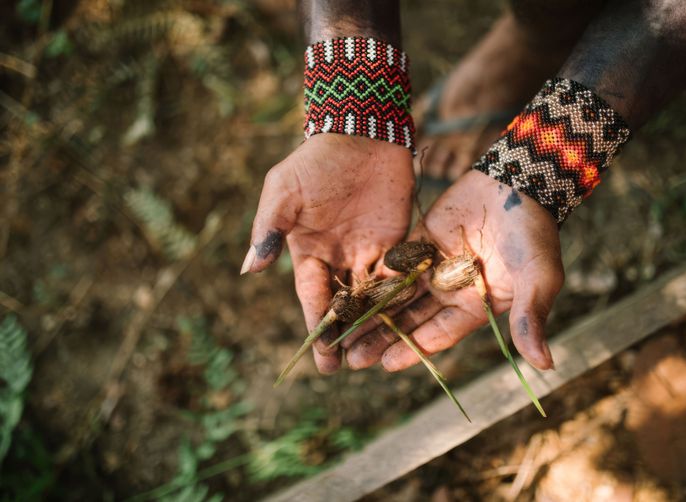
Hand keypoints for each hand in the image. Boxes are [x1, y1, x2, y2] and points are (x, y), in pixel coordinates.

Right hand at [241, 134, 413, 373]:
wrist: (359, 134)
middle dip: (346, 336)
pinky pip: (399, 274)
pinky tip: (407, 320)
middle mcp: (338, 257)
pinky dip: (401, 296)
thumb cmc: (315, 162)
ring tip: (380, 355)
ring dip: (374, 324)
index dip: (318, 328)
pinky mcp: (396, 240)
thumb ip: (269, 229)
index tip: (322, 359)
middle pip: (344, 305)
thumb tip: (249, 268)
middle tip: (351, 368)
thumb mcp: (283, 193)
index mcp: (309, 252)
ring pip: (372, 296)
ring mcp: (368, 250)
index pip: (313, 298)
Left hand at [343, 169, 562, 371]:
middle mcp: (451, 291)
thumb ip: (531, 317)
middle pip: (411, 320)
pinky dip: (373, 277)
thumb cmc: (535, 234)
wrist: (520, 183)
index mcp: (476, 306)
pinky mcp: (420, 242)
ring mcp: (433, 266)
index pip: (438, 335)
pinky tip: (346, 289)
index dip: (413, 349)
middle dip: (382, 338)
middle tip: (350, 358)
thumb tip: (545, 366)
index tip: (385, 365)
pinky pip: (393, 263)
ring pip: (396, 295)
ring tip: (339, 329)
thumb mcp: (539, 278)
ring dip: (370, 312)